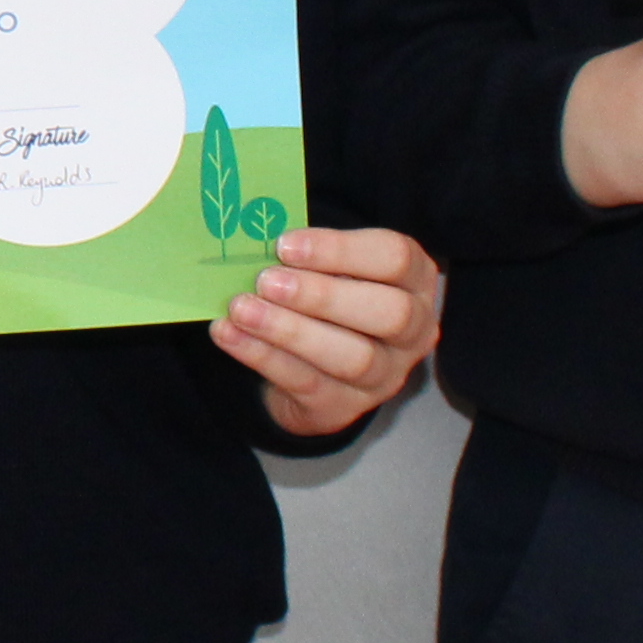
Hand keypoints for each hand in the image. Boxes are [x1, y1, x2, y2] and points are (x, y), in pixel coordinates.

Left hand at [212, 226, 443, 438]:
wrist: (313, 370)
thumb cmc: (323, 299)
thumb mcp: (326, 269)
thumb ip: (304, 253)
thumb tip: (252, 235)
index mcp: (414, 281)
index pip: (396, 259)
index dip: (340, 250)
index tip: (284, 245)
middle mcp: (413, 331)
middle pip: (388, 313)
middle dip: (323, 295)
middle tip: (266, 281)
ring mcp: (386, 376)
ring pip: (353, 357)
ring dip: (291, 331)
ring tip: (242, 309)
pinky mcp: (346, 407)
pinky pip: (308, 383)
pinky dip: (262, 356)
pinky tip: (228, 333)